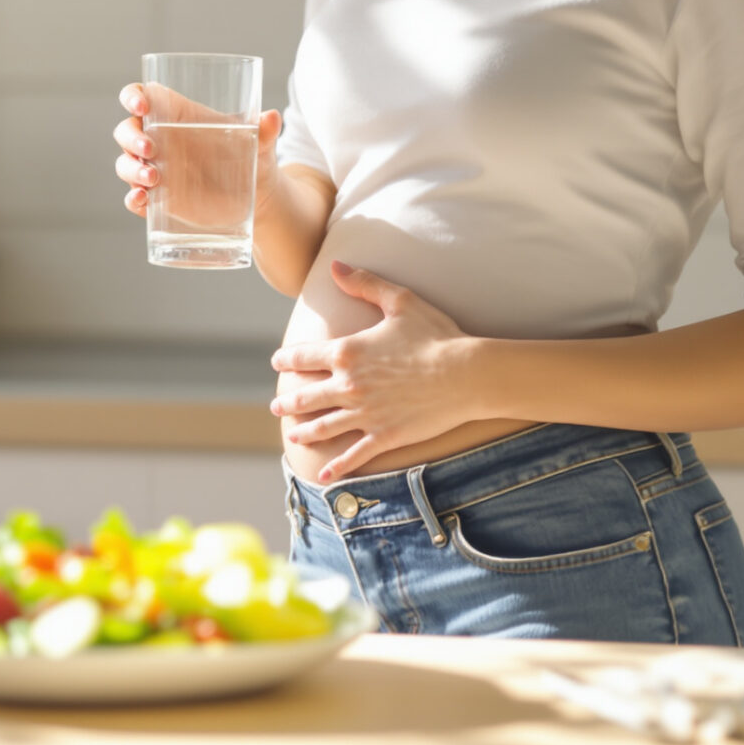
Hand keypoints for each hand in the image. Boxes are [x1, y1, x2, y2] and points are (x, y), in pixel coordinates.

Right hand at [114, 82, 281, 221]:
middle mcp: (159, 140)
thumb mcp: (259, 142)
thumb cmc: (252, 155)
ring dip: (131, 169)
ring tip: (154, 179)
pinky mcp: (158, 199)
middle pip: (126, 130)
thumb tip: (273, 117)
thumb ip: (264, 130)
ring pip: (125, 164)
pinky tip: (142, 200)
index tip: (141, 106)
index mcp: (174, 115)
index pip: (140, 96)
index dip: (132, 97)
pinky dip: (133, 199)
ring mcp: (155, 170)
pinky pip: (134, 197)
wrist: (257, 197)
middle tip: (150, 149)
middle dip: (131, 138)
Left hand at [268, 261, 483, 482]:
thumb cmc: (436, 334)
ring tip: (293, 435)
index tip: (278, 361)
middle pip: (306, 396)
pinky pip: (353, 455)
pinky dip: (337, 467)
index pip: (305, 357)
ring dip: (304, 431)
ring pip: (323, 426)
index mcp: (348, 352)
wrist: (466, 373)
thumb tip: (335, 267)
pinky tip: (324, 478)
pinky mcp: (384, 436)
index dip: (287, 359)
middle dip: (288, 402)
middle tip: (277, 406)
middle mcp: (349, 385)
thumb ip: (365, 284)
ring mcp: (365, 413)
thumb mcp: (400, 300)